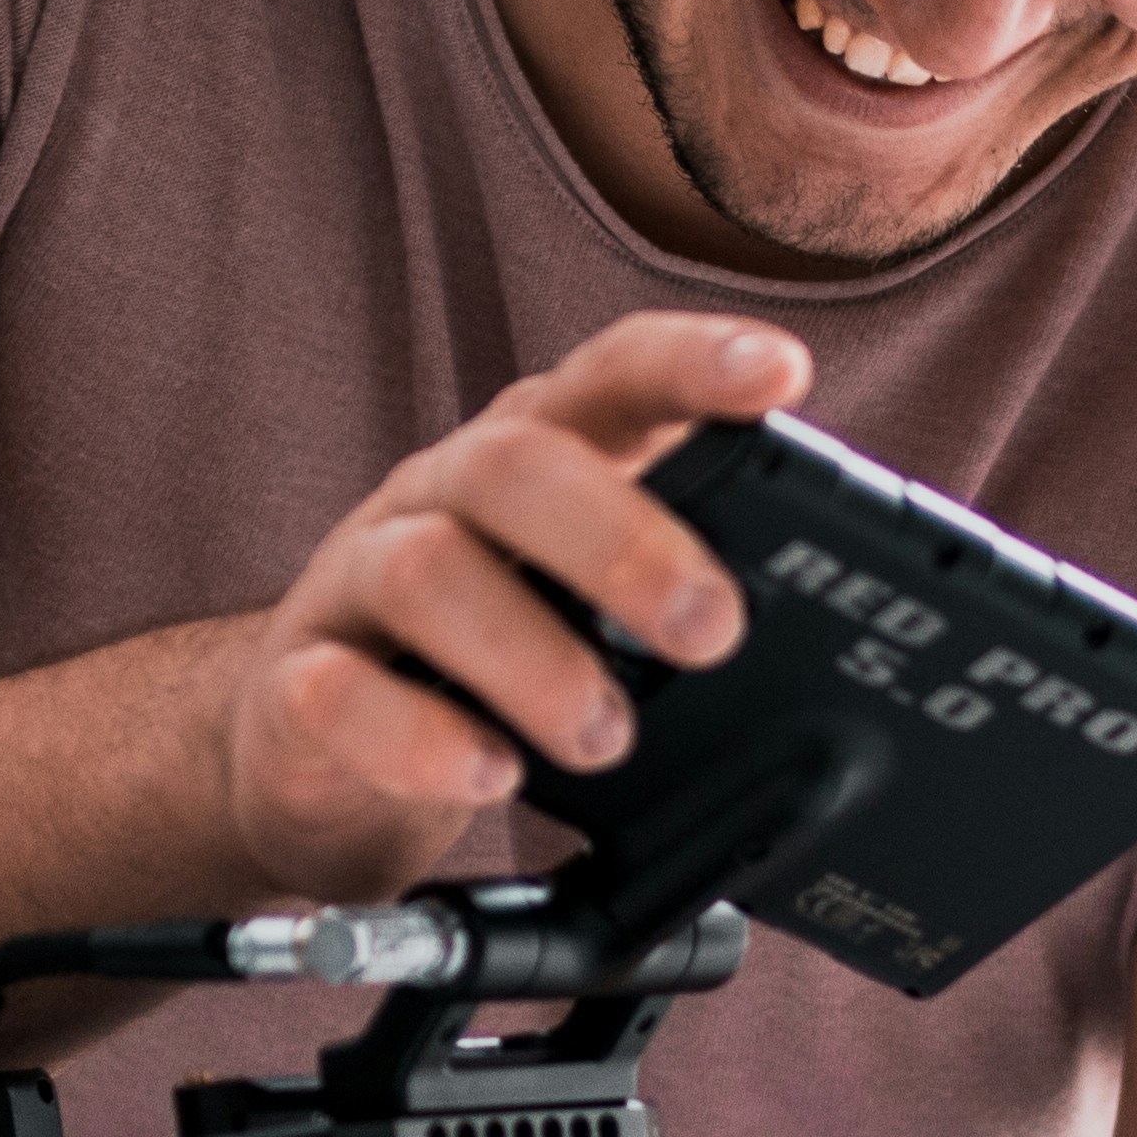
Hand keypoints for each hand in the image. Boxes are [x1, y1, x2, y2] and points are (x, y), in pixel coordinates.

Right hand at [225, 312, 811, 895]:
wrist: (315, 754)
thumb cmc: (493, 664)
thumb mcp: (596, 610)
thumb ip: (685, 596)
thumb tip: (841, 631)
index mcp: (537, 460)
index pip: (611, 376)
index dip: (693, 362)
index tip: (783, 377)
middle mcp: (441, 498)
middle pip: (512, 463)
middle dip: (622, 539)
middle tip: (713, 628)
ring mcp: (356, 586)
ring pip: (425, 572)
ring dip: (531, 655)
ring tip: (606, 734)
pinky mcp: (295, 690)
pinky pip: (338, 692)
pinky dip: (419, 737)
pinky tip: (487, 774)